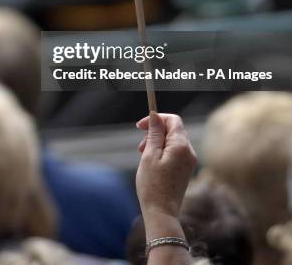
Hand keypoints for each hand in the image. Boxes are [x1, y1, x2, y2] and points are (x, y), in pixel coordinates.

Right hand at [135, 113, 196, 236]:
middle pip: (173, 130)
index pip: (173, 120)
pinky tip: (152, 162)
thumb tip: (155, 116)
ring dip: (157, 142)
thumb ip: (154, 133)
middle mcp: (189, 152)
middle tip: (140, 146)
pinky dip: (162, 152)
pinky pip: (174, 152)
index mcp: (181, 146)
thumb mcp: (150, 155)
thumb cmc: (152, 185)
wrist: (161, 212)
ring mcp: (189, 162)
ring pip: (172, 141)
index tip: (140, 126)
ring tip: (143, 155)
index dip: (156, 118)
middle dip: (155, 132)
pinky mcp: (185, 169)